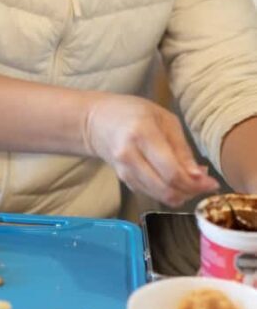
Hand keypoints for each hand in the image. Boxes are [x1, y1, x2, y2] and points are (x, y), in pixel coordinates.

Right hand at [85, 94, 218, 205]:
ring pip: (159, 196)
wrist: (97, 120)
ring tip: (191, 181)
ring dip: (181, 194)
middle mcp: (129, 155)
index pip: (171, 170)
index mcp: (142, 134)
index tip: (211, 182)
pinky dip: (168, 192)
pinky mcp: (123, 180)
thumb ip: (181, 148)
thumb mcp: (164, 119)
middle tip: (204, 184)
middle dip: (190, 192)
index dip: (195, 182)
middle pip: (166, 188)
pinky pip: (151, 194)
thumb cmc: (134, 112)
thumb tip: (198, 176)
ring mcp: (124, 170)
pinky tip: (175, 180)